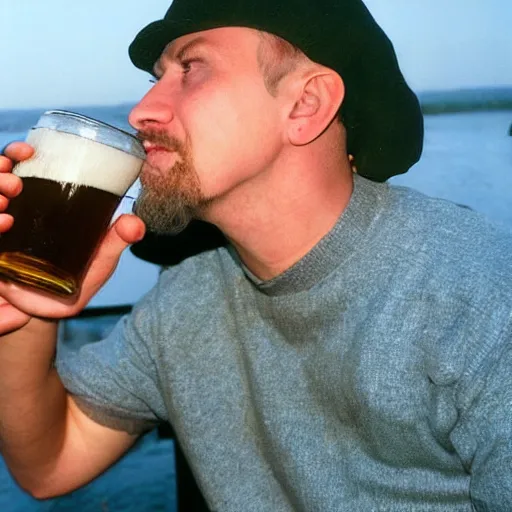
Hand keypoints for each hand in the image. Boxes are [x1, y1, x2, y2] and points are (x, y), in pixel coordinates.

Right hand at [0, 142, 145, 334]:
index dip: (16, 155)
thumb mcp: (100, 259)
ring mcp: (2, 232)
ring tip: (8, 201)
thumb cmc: (80, 280)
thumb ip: (117, 241)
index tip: (27, 152)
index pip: (19, 169)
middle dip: (0, 172)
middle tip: (14, 182)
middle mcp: (16, 213)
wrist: (56, 310)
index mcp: (39, 204)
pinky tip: (5, 223)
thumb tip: (137, 222)